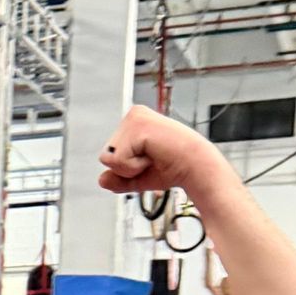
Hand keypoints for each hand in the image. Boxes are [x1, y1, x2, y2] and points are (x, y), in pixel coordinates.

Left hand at [98, 107, 221, 201]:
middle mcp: (132, 114)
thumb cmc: (172, 168)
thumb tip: (100, 180)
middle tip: (153, 159)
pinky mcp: (137, 126)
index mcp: (133, 121)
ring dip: (129, 168)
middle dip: (126, 168)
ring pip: (108, 158)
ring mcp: (134, 117)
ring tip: (153, 156)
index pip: (109, 154)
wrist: (195, 167)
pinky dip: (133, 167)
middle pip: (105, 156)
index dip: (127, 167)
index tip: (151, 159)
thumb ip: (119, 179)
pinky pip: (117, 160)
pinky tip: (154, 155)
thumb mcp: (139, 176)